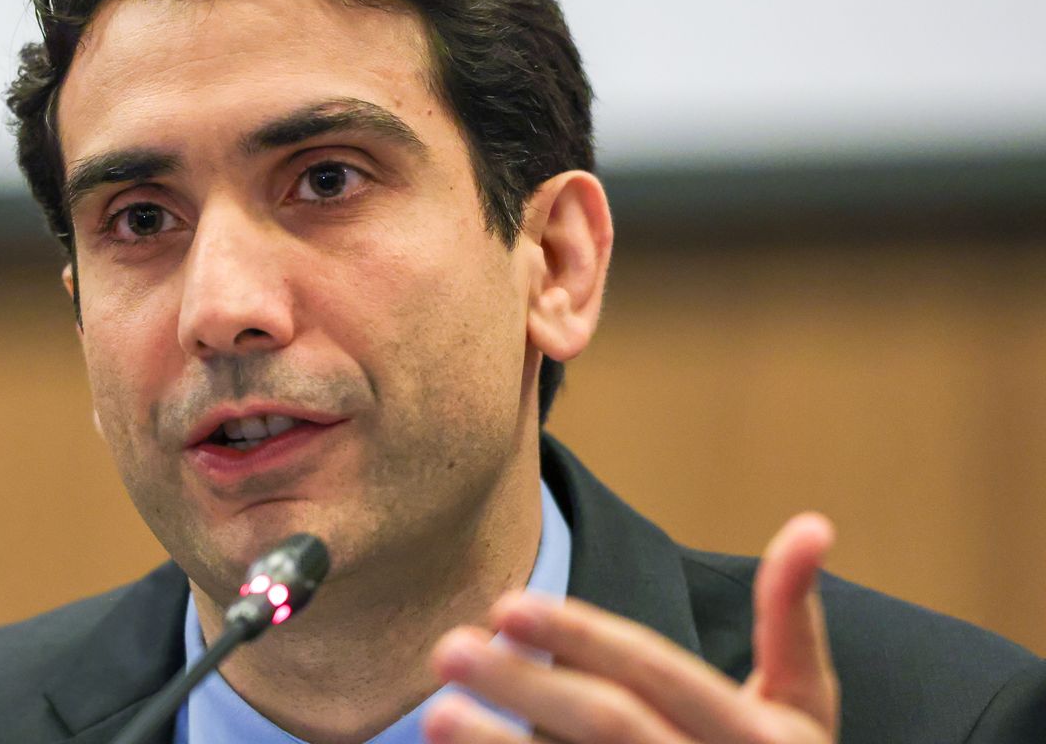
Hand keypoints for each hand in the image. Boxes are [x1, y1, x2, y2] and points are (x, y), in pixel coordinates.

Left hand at [425, 513, 838, 742]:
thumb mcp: (805, 709)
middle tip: (448, 651)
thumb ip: (792, 621)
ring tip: (434, 716)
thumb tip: (812, 524)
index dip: (583, 636)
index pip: (657, 673)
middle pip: (609, 724)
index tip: (505, 605)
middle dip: (525, 686)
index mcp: (762, 738)